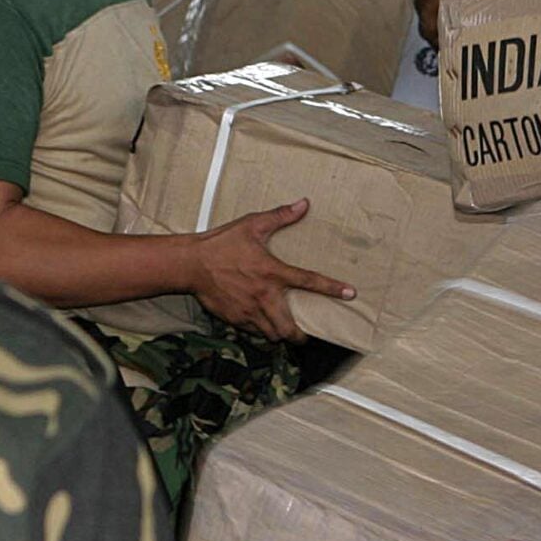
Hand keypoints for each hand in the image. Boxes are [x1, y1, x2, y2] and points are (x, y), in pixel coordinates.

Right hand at [185, 201, 354, 342]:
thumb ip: (280, 216)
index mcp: (273, 272)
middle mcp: (264, 296)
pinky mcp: (234, 319)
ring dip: (280, 335)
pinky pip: (252, 332)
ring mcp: (248, 311)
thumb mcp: (252, 225)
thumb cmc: (221, 244)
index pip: (310, 281)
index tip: (350, 294)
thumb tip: (303, 204)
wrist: (190, 264)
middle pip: (289, 329)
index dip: (333, 288)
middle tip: (304, 334)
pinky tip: (260, 324)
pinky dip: (259, 331)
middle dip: (299, 336)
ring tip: (284, 331)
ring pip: (271, 335)